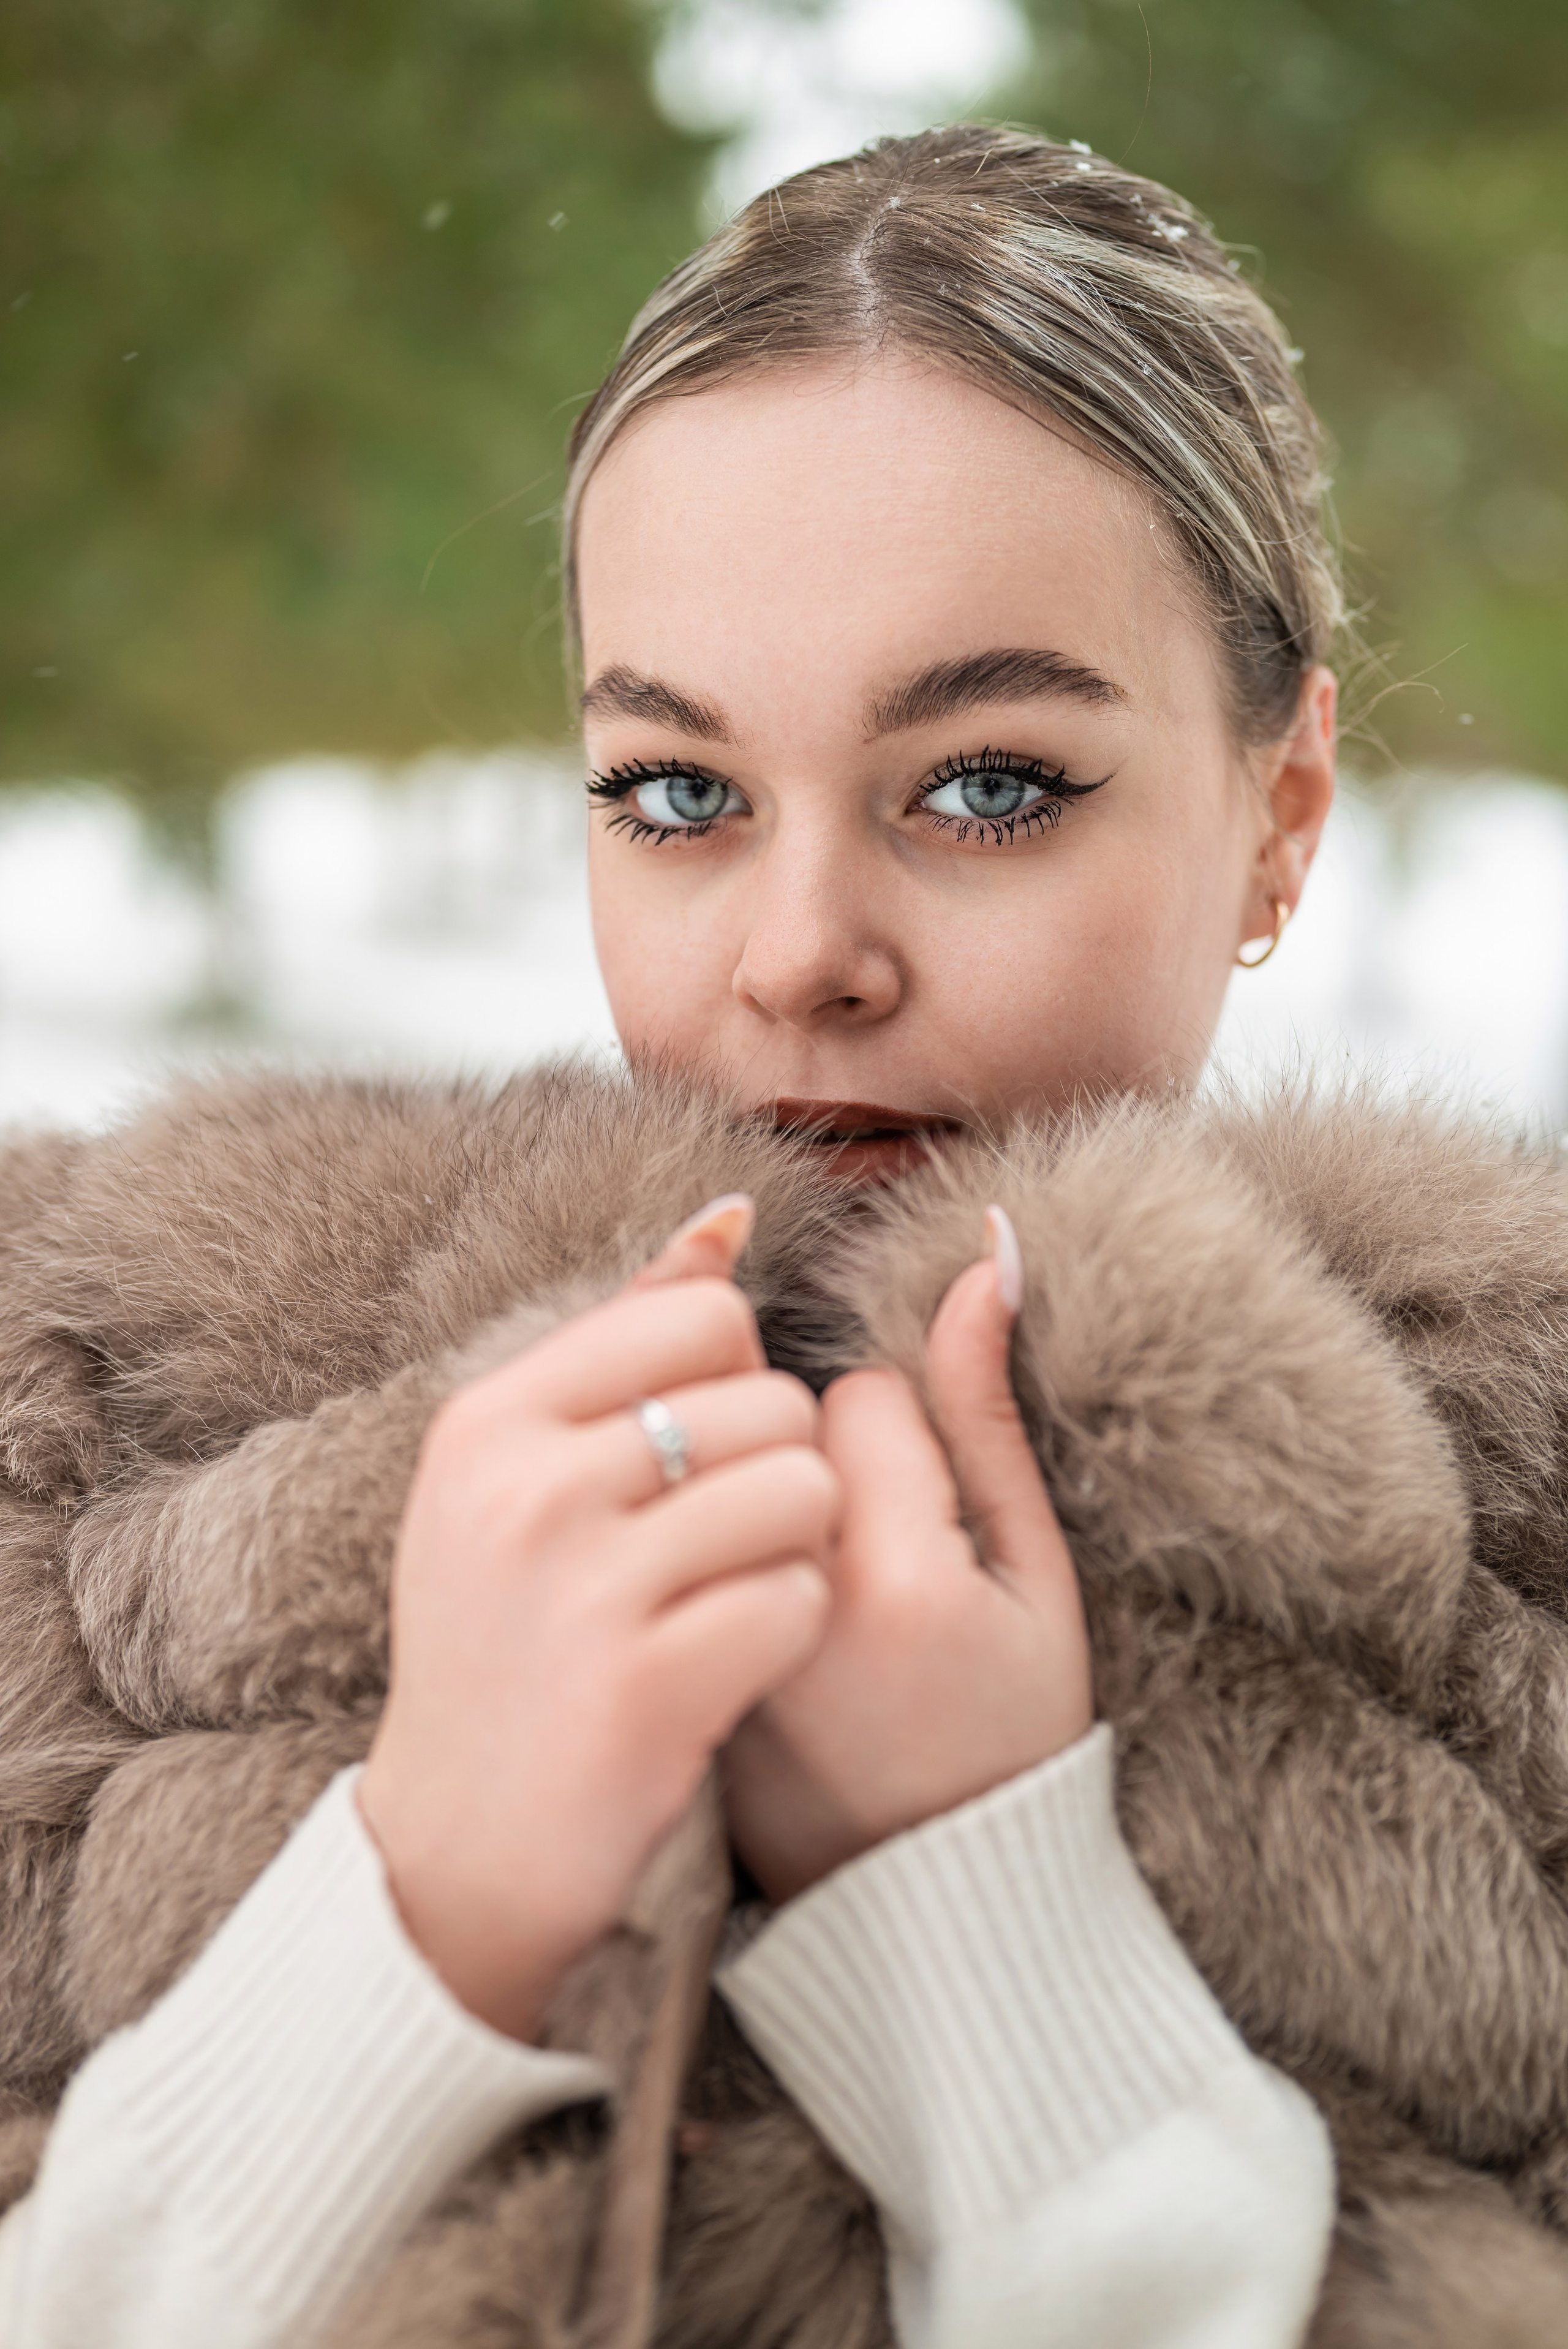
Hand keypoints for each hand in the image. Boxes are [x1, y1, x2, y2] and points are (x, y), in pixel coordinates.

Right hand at [359, 1197, 835, 2038]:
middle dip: (778, 1470)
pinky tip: (741, 1661)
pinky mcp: (650, 1688)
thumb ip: (627, 1336)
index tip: (691, 1455)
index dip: (735, 1379)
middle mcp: (527, 1489)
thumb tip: (731, 1218)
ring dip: (800, 1548)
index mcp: (490, 1420)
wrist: (458, 1847)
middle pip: (769, 1401)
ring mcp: (585, 1590)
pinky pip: (804, 1598)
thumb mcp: (516, 1476)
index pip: (701, 1316)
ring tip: (735, 1594)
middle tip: (719, 1547)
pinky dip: (797, 1630)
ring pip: (804, 1490)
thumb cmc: (507, 1639)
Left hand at [723, 1207, 1091, 1902]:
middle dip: (811, 1452)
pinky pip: (666, 1541)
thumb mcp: (1034, 1578)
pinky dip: (699, 1547)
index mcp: (895, 1578)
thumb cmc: (1007, 1736)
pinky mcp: (668, 1669)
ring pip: (709, 1475)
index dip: (904, 1435)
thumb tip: (983, 1255)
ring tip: (804, 1580)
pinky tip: (739, 1600)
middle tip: (865, 1551)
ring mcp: (713, 1638)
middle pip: (767, 1422)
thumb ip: (986, 1416)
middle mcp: (785, 1604)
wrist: (921, 1904)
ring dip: (749, 1496)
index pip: (860, 1393)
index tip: (930, 1518)